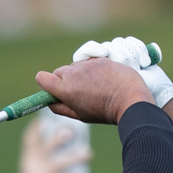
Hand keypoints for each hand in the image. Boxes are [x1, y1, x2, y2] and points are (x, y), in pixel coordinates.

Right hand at [16, 114, 90, 172]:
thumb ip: (38, 164)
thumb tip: (57, 150)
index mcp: (26, 162)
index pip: (29, 141)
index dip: (36, 129)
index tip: (44, 119)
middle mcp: (31, 166)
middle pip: (46, 147)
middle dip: (58, 138)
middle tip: (70, 131)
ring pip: (60, 163)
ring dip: (75, 158)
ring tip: (89, 154)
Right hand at [33, 58, 152, 126]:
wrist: (130, 99)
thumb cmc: (104, 111)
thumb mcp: (80, 115)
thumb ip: (61, 108)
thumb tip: (50, 101)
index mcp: (65, 89)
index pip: (42, 78)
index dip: (45, 83)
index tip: (52, 89)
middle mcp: (73, 73)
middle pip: (58, 72)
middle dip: (63, 80)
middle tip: (77, 92)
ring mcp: (87, 64)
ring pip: (75, 67)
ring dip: (79, 74)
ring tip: (94, 87)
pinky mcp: (100, 58)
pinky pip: (89, 62)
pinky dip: (92, 69)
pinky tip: (103, 79)